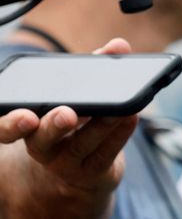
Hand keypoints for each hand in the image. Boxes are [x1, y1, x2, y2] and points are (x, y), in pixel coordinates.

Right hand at [0, 38, 139, 218]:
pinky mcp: (91, 172)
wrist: (79, 169)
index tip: (27, 116)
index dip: (12, 124)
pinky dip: (120, 134)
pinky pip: (105, 154)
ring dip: (100, 125)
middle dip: (53, 126)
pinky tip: (132, 118)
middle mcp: (41, 146)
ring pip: (80, 145)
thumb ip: (92, 69)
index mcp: (28, 125)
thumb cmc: (73, 122)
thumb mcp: (76, 95)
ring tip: (117, 110)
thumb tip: (117, 46)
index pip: (9, 128)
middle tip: (68, 114)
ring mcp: (65, 163)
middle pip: (41, 140)